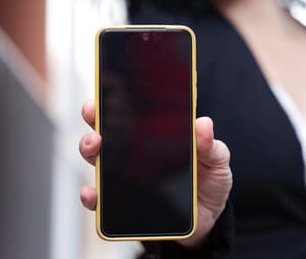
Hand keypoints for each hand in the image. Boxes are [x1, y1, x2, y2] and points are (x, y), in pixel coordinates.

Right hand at [79, 100, 231, 247]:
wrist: (209, 217)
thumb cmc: (209, 179)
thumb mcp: (216, 159)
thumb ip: (210, 144)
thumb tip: (203, 123)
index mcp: (155, 135)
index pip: (130, 112)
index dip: (112, 98)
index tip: (104, 89)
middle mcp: (134, 153)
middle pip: (106, 131)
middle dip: (94, 119)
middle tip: (95, 114)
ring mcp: (126, 177)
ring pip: (97, 160)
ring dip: (89, 149)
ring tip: (95, 145)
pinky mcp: (123, 205)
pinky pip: (100, 202)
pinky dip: (92, 196)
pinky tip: (92, 192)